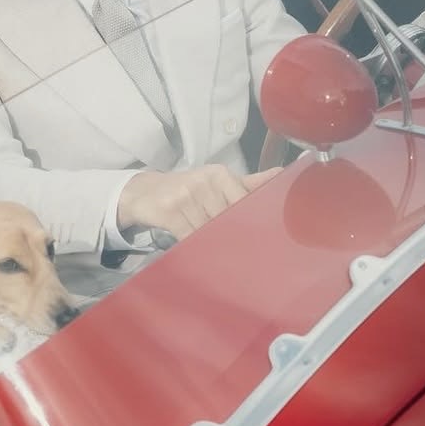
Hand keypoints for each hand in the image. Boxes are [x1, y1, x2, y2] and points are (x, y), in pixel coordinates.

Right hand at [117, 164, 279, 240]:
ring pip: (208, 229)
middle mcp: (203, 181)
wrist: (144, 193)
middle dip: (231, 235)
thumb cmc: (186, 189)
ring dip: (212, 242)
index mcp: (219, 174)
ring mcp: (184, 195)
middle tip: (239, 251)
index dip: (248, 222)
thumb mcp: (217, 182)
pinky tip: (197, 247)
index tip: (256, 238)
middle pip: (226, 218)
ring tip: (217, 250)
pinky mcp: (169, 211)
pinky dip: (194, 244)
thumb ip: (248, 183)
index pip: (242, 202)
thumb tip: (281, 174)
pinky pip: (189, 235)